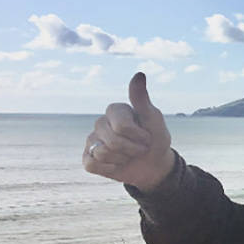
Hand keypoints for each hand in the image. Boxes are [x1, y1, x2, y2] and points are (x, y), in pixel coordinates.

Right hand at [83, 72, 174, 191]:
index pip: (122, 126)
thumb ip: (142, 99)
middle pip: (112, 141)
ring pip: (102, 154)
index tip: (147, 136)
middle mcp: (100, 122)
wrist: (154, 165)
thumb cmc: (155, 139)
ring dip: (122, 159)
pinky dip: (109, 169)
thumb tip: (139, 74)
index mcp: (115, 110)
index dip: (139, 137)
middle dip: (132, 150)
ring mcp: (92, 140)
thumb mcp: (153, 119)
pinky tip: (116, 164)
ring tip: (128, 156)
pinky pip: (92, 165)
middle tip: (140, 148)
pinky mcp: (87, 158)